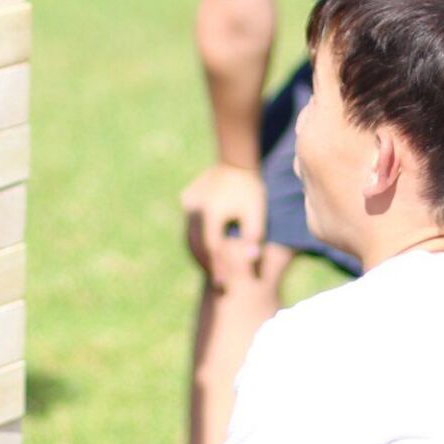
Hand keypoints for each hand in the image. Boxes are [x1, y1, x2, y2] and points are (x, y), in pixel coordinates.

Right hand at [180, 163, 267, 289]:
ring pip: (189, 236)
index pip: (213, 247)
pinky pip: (189, 225)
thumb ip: (254, 237)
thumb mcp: (257, 213)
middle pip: (197, 245)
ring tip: (211, 269)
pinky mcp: (186, 199)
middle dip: (207, 265)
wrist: (236, 160)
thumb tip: (250, 261)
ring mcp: (188, 203)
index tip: (224, 284)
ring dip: (199, 254)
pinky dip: (196, 240)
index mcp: (212, 211)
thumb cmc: (251, 188)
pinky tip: (205, 251)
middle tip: (217, 282)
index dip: (219, 267)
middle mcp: (195, 208)